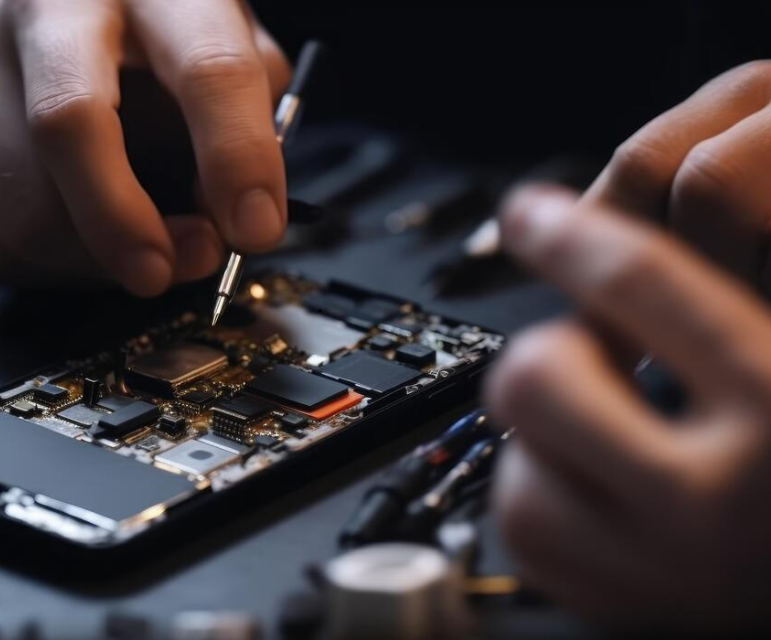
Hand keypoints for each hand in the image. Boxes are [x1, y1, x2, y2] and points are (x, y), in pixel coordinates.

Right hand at [0, 0, 290, 295]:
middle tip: (165, 270)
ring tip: (130, 250)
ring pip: (20, 207)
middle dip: (123, 224)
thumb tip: (229, 227)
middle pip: (68, 127)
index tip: (254, 228)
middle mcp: (42, 7)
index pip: (204, 69)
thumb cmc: (152, 47)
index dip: (236, 159)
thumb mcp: (225, 59)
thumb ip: (245, 132)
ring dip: (89, 261)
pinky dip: (36, 269)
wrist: (51, 16)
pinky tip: (70, 244)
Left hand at [485, 60, 770, 628]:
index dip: (570, 233)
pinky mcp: (628, 611)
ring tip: (603, 427)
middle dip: (552, 350)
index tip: (529, 211)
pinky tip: (594, 479)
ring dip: (540, 432)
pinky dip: (544, 493)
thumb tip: (606, 247)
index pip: (642, 282)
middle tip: (595, 356)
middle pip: (537, 377)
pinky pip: (527, 536)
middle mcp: (718, 498)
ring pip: (513, 468)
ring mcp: (664, 571)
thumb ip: (722, 307)